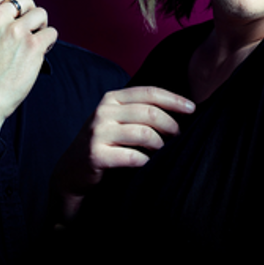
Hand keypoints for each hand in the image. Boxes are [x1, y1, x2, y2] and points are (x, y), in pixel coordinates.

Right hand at [0, 0, 57, 134]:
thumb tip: (8, 4)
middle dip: (31, 13)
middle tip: (29, 29)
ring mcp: (15, 31)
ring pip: (41, 14)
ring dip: (41, 27)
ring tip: (33, 43)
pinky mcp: (32, 46)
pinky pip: (51, 33)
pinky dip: (49, 43)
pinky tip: (39, 53)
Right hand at [52, 86, 194, 220]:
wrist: (71, 172)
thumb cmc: (103, 144)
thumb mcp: (117, 120)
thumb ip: (139, 111)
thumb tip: (180, 108)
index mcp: (112, 99)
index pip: (149, 92)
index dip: (174, 99)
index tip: (192, 109)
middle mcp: (103, 112)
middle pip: (150, 113)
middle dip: (171, 125)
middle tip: (178, 137)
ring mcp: (98, 133)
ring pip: (144, 134)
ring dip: (160, 145)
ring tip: (164, 151)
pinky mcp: (95, 155)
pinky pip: (132, 156)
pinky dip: (145, 161)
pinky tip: (147, 164)